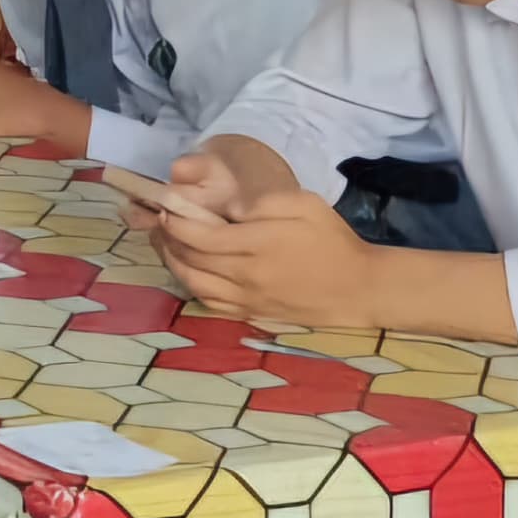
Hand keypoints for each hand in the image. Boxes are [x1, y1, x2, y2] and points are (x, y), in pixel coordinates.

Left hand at [152, 161, 383, 325]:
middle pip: (190, 259)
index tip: (166, 206)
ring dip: (172, 263)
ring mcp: (246, 299)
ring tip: (166, 244)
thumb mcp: (304, 204)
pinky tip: (189, 272)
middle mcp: (245, 275)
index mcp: (256, 245)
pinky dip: (191, 287)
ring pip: (193, 284)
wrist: (358, 288)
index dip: (175, 220)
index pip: (199, 235)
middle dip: (167, 239)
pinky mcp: (251, 314)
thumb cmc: (332, 240)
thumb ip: (263, 202)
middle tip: (158, 222)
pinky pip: (210, 303)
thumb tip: (227, 207)